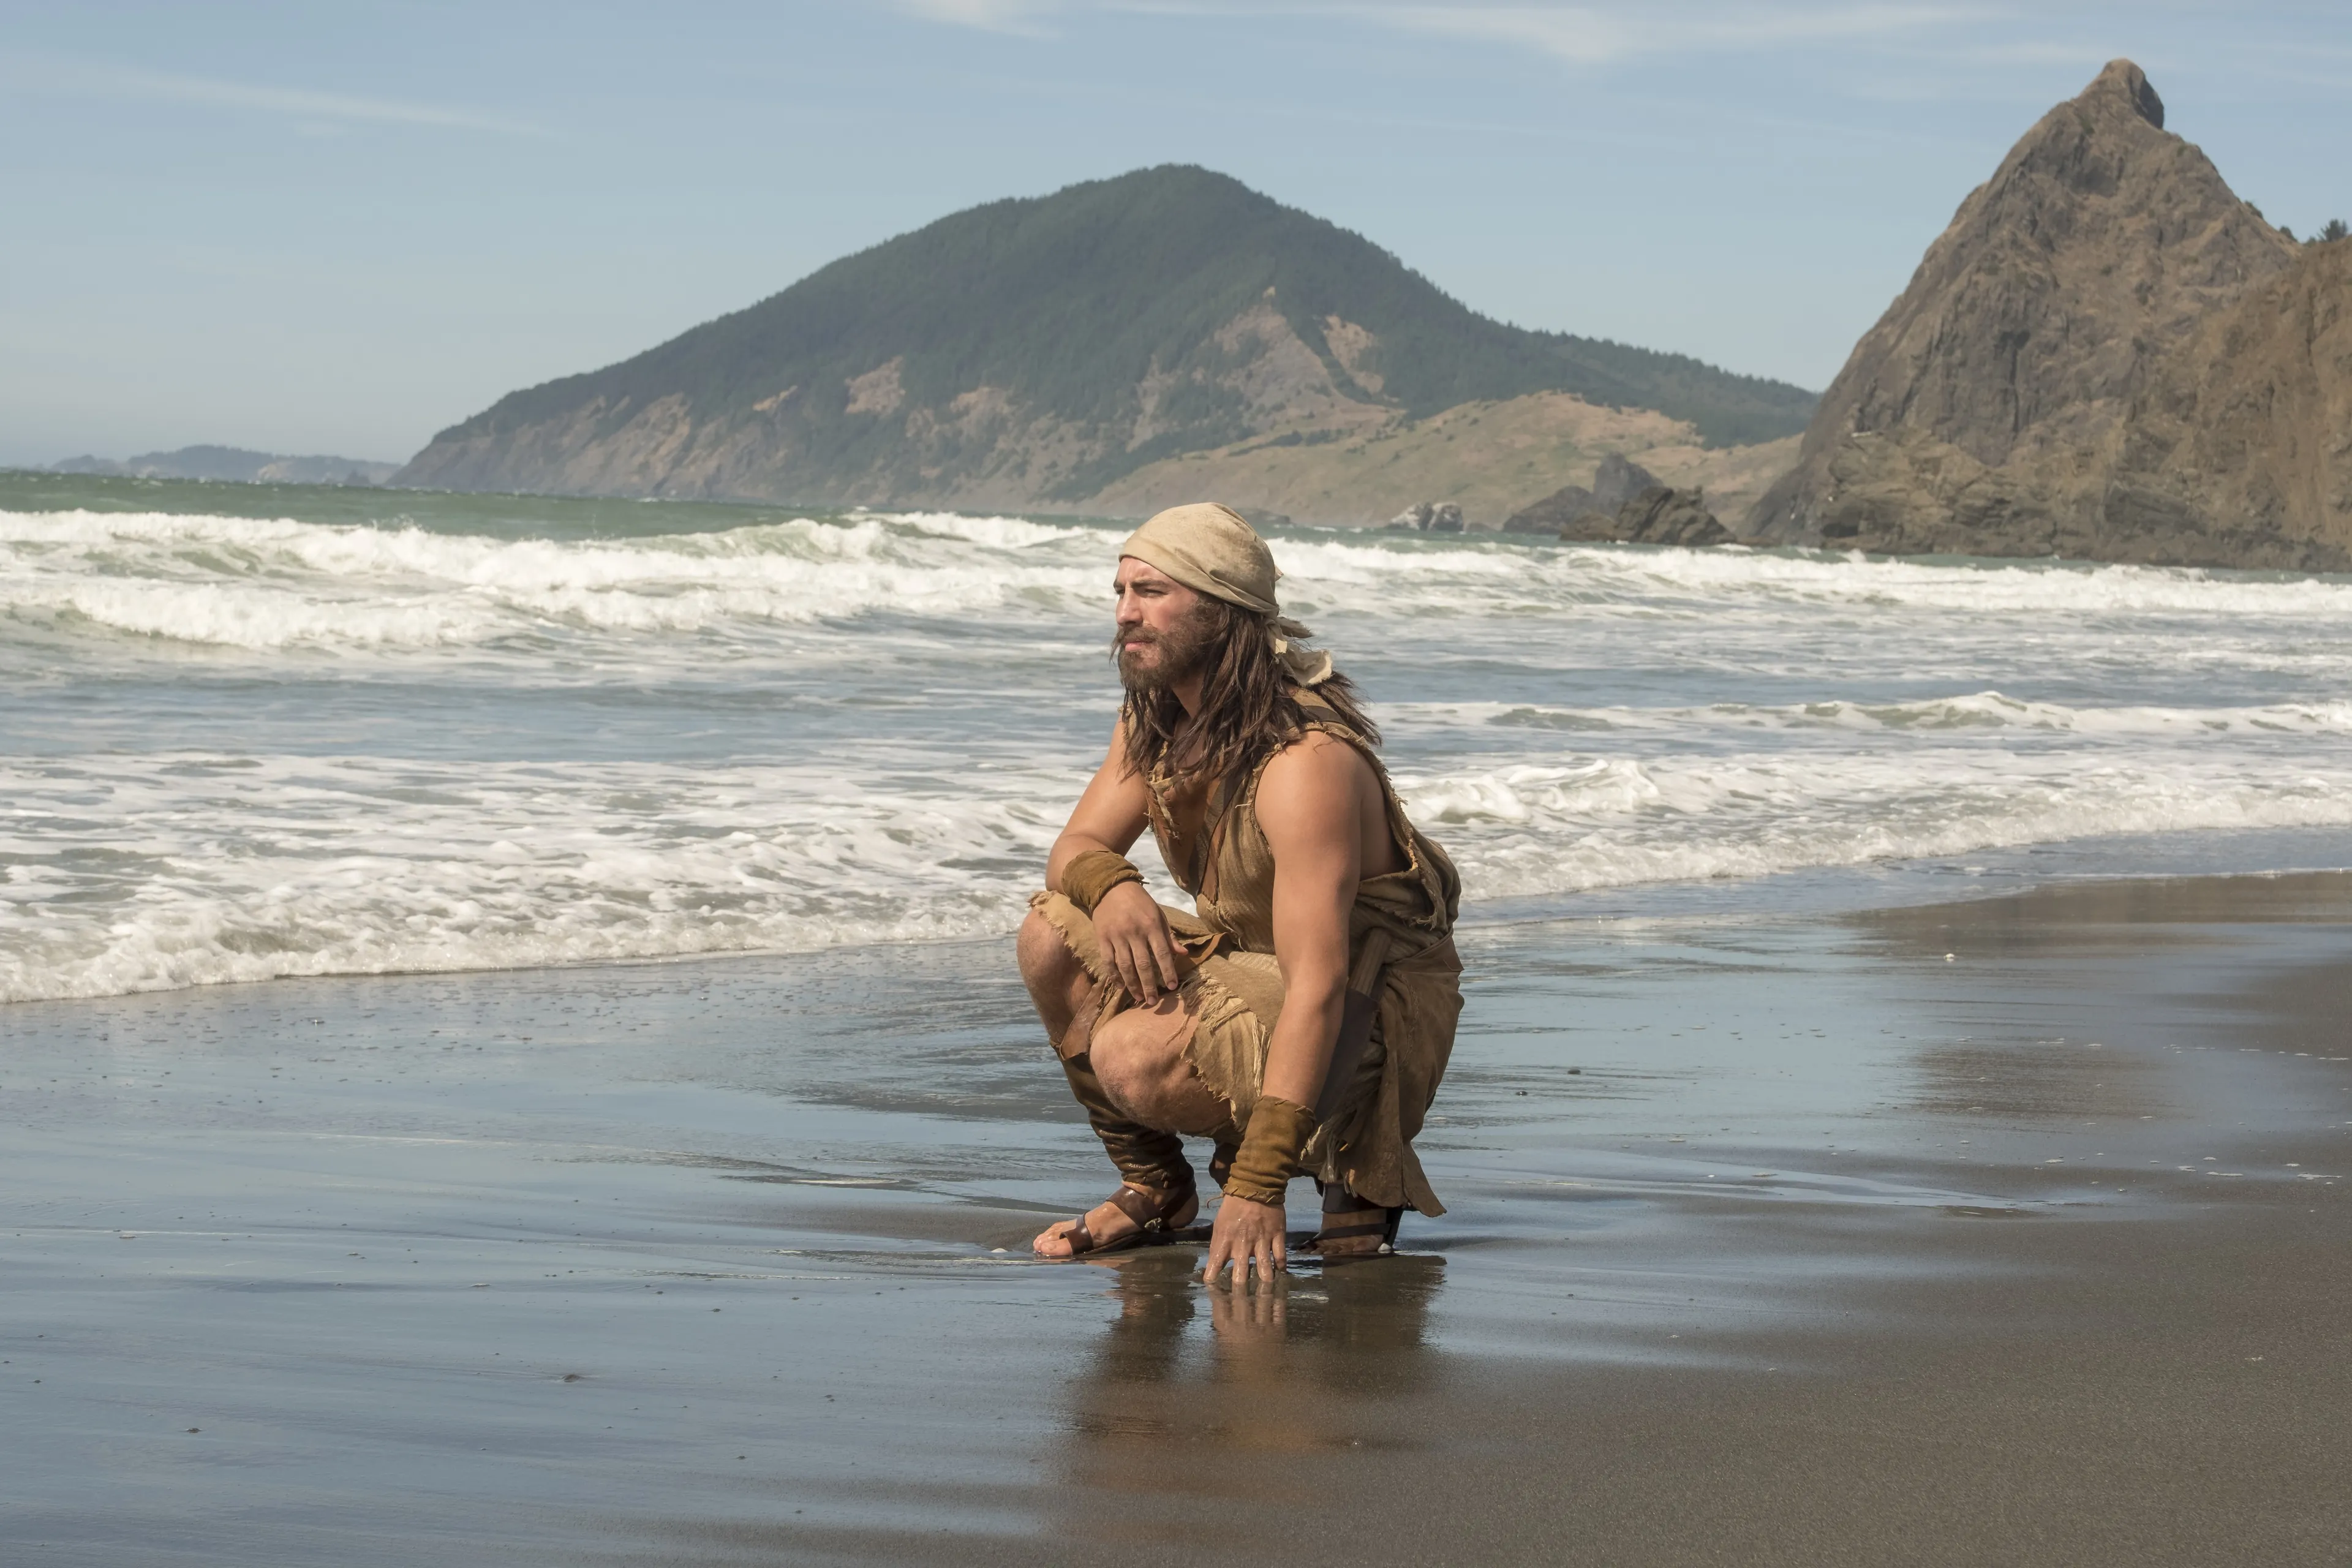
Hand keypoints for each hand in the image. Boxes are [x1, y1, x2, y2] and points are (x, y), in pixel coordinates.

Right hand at [1091, 880, 1179, 1003]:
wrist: (1110, 888)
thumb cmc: (1140, 903)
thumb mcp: (1158, 915)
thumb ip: (1169, 936)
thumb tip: (1183, 954)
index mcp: (1151, 925)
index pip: (1162, 953)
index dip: (1168, 971)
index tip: (1173, 987)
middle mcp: (1134, 932)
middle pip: (1143, 964)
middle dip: (1149, 985)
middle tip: (1153, 1001)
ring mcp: (1117, 936)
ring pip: (1125, 966)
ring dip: (1132, 985)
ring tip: (1139, 998)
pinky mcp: (1102, 938)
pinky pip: (1108, 962)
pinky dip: (1114, 976)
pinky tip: (1121, 986)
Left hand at [1203, 1193, 1286, 1286]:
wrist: (1254, 1187)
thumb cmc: (1232, 1208)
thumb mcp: (1218, 1226)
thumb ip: (1217, 1247)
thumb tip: (1213, 1267)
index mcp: (1224, 1241)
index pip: (1214, 1268)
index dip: (1213, 1283)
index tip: (1215, 1293)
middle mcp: (1242, 1245)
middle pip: (1241, 1277)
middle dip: (1241, 1292)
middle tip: (1243, 1303)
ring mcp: (1261, 1241)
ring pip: (1264, 1270)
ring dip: (1264, 1284)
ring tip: (1266, 1294)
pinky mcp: (1277, 1236)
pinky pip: (1280, 1257)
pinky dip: (1281, 1268)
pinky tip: (1280, 1275)